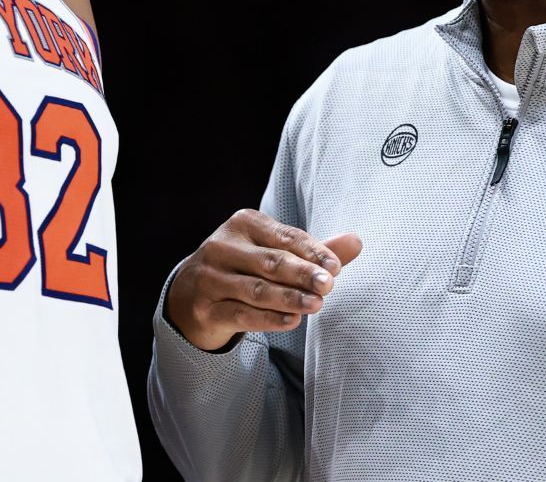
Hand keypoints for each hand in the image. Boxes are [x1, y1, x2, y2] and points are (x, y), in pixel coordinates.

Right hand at [164, 209, 362, 352]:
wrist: (189, 295)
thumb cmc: (242, 267)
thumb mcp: (273, 252)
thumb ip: (313, 250)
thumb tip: (356, 241)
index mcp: (243, 224)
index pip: (284, 237)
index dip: (312, 252)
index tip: (336, 267)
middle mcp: (222, 246)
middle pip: (270, 261)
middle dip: (302, 274)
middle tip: (329, 285)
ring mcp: (210, 278)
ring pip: (256, 289)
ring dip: (289, 298)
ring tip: (316, 305)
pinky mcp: (205, 308)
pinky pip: (240, 314)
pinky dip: (268, 318)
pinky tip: (292, 321)